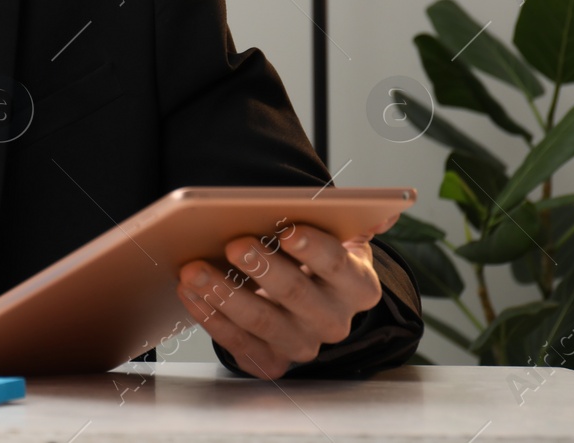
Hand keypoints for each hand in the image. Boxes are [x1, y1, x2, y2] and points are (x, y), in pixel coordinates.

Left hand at [177, 217, 395, 379]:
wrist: (305, 298)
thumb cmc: (314, 258)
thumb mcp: (338, 236)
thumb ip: (353, 220)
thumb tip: (384, 211)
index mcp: (357, 286)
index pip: (338, 265)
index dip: (313, 248)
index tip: (287, 229)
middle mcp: (334, 321)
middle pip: (296, 295)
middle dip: (262, 268)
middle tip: (233, 243)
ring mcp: (302, 345)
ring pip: (261, 322)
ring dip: (223, 293)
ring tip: (193, 268)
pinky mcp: (270, 362)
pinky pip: (237, 343)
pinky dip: (210, 316)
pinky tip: (189, 292)